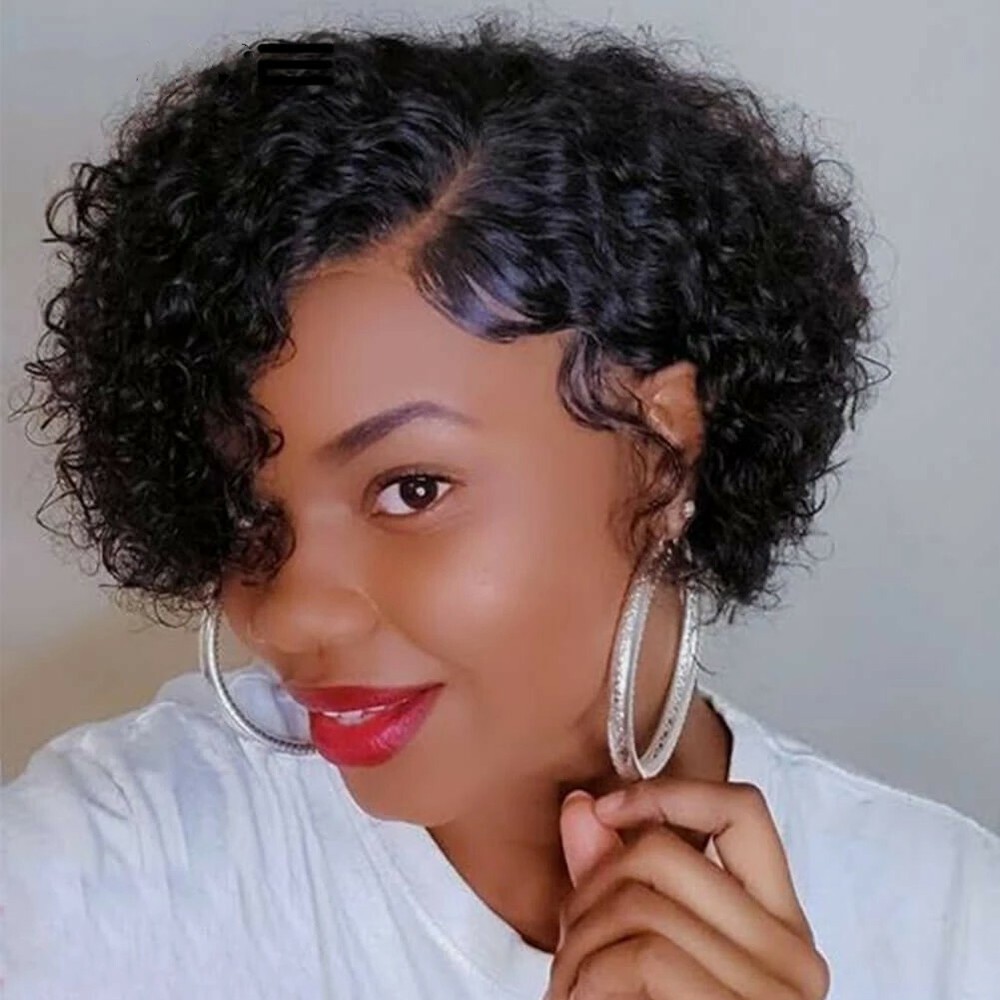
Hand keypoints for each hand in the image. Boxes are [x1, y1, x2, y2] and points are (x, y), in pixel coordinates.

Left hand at [543, 779, 829, 999]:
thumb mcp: (637, 950)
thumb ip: (612, 879)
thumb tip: (579, 806)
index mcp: (777, 925)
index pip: (743, 810)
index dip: (666, 793)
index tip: (605, 809)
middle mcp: (794, 956)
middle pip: (663, 854)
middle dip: (588, 889)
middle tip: (568, 944)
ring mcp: (774, 996)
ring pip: (641, 904)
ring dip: (576, 946)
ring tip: (570, 987)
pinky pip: (643, 958)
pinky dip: (586, 981)